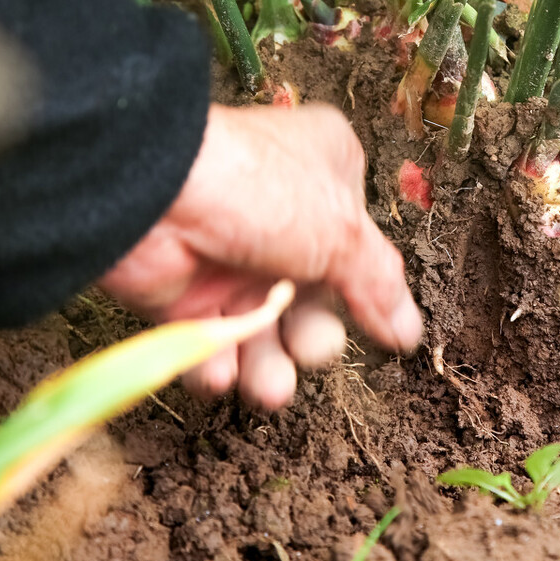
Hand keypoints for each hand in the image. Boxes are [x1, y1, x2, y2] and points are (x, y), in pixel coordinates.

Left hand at [98, 103, 422, 407]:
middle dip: (313, 337)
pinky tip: (223, 373)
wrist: (150, 194)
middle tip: (309, 349)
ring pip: (266, 330)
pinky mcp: (185, 293)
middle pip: (315, 298)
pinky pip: (215, 343)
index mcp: (326, 174)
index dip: (365, 286)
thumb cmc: (259, 188)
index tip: (377, 322)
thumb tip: (409, 334)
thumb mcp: (343, 235)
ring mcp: (232, 255)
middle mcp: (281, 214)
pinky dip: (220, 366)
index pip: (360, 242)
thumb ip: (379, 287)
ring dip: (269, 367)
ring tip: (268, 386)